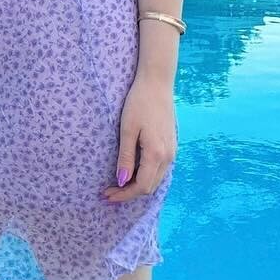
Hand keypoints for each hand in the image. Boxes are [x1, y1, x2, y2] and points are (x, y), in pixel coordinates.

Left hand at [103, 75, 175, 201]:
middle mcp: (168, 157)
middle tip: (108, 193)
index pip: (141, 186)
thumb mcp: (127, 130)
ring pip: (155, 179)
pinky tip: (131, 173)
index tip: (107, 196)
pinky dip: (145, 176)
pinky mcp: (171, 146)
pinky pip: (159, 170)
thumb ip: (125, 157)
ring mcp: (172, 151)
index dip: (124, 195)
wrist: (157, 84)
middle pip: (149, 187)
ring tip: (117, 186)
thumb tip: (121, 181)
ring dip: (137, 186)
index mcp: (156, 154)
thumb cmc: (139, 103)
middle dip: (128, 193)